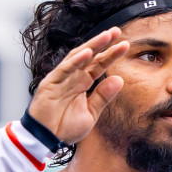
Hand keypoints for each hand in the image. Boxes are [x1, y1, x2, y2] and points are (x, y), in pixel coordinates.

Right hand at [26, 28, 129, 143]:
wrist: (46, 140)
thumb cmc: (65, 127)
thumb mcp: (91, 113)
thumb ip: (103, 97)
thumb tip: (120, 80)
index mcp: (83, 83)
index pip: (99, 65)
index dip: (111, 55)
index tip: (125, 45)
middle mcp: (73, 77)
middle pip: (90, 56)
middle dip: (103, 43)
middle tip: (117, 31)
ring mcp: (61, 78)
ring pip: (77, 58)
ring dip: (92, 46)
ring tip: (106, 36)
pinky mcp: (50, 83)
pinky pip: (64, 69)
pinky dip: (75, 61)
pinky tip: (87, 52)